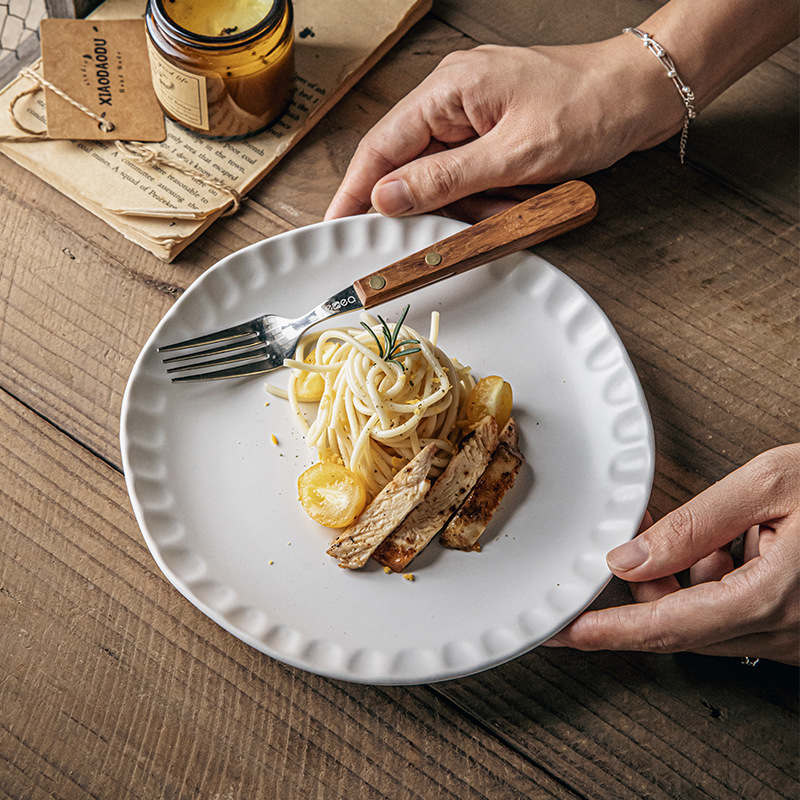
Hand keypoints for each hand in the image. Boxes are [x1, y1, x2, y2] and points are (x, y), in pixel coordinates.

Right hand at [325, 37, 681, 220]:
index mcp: (449, 90)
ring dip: (479, 204)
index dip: (354, 189)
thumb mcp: (514, 154)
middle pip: (415, 169)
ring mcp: (474, 117)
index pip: (381, 146)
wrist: (643, 94)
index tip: (335, 224)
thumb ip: (444, 179)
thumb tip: (386, 198)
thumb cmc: (590, 107)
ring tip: (521, 200)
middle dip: (445, 204)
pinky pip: (474, 178)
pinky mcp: (494, 134)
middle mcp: (454, 99)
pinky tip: (525, 195)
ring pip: (448, 181)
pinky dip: (495, 197)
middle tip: (478, 218)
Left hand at [545, 444, 799, 664]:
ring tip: (679, 525)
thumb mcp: (772, 483)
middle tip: (624, 541)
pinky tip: (721, 540)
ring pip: (704, 619)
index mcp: (773, 596)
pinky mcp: (797, 625)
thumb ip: (696, 522)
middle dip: (642, 586)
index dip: (606, 632)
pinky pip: (733, 612)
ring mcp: (793, 633)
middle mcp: (783, 628)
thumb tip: (630, 555)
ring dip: (678, 577)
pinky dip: (711, 579)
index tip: (561, 634)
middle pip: (679, 624)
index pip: (666, 625)